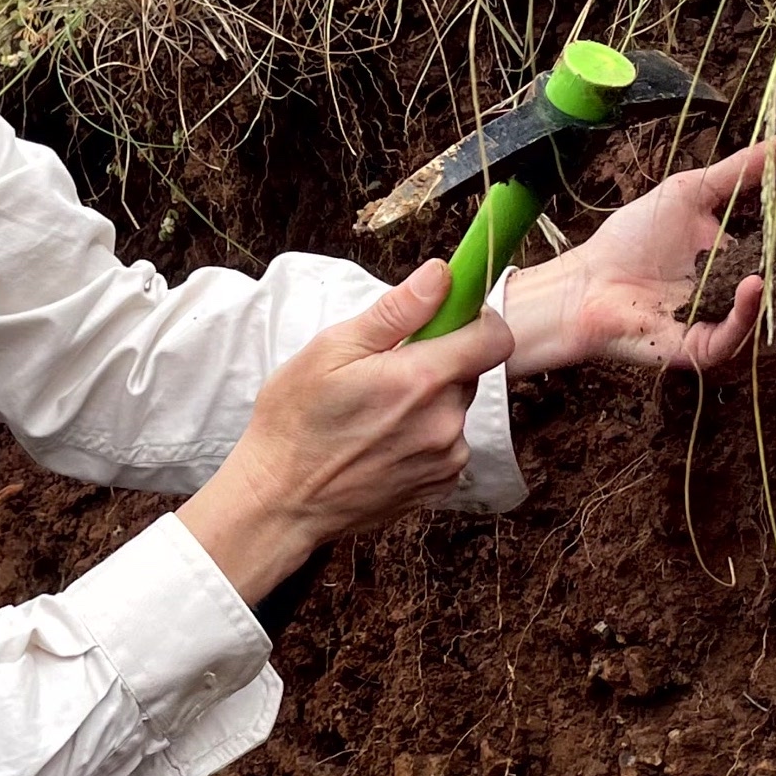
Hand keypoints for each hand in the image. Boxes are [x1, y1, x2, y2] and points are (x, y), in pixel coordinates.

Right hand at [179, 260, 512, 605]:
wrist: (281, 500)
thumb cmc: (295, 422)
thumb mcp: (331, 349)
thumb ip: (396, 311)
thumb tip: (441, 275)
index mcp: (421, 379)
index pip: (494, 337)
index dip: (476, 319)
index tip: (448, 318)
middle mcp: (445, 421)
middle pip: (470, 371)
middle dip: (437, 361)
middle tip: (385, 370)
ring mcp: (446, 458)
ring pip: (457, 408)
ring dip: (430, 402)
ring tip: (376, 413)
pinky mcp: (441, 484)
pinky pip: (448, 443)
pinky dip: (425, 436)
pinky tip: (382, 442)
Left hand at [499, 136, 775, 377]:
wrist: (586, 278)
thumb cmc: (632, 236)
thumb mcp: (694, 192)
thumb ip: (743, 171)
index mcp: (746, 264)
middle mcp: (742, 299)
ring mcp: (724, 327)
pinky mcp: (701, 350)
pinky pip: (733, 336)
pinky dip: (748, 312)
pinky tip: (758, 286)